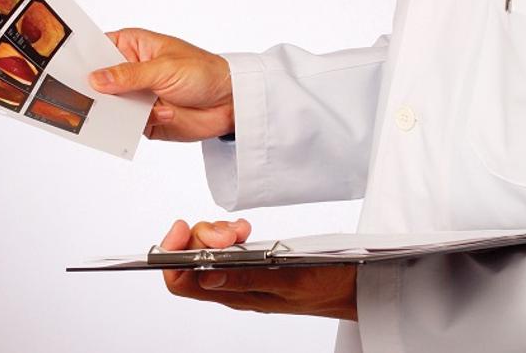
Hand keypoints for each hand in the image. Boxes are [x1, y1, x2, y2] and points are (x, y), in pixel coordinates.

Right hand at [89, 28, 233, 141]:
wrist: (231, 102)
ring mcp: (135, 97)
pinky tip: (149, 119)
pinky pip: (125, 127)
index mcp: (131, 47)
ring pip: (108, 107)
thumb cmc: (203, 72)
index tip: (61, 67)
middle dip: (89, 90)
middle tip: (76, 96)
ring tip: (112, 113)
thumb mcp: (164, 68)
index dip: (80, 57)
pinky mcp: (143, 121)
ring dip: (112, 112)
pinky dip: (131, 126)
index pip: (97, 49)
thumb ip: (129, 76)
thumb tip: (95, 79)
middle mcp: (129, 72)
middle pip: (97, 81)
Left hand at [161, 220, 357, 320]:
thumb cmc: (327, 285)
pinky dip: (230, 231)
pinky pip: (226, 245)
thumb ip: (246, 277)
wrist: (354, 284)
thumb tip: (204, 275)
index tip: (182, 229)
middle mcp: (231, 286)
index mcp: (236, 295)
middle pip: (190, 259)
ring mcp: (240, 274)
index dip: (171, 255)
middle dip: (201, 236)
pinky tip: (245, 230)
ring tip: (240, 230)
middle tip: (231, 232)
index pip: (180, 282)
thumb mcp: (289, 278)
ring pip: (206, 248)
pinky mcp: (251, 262)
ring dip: (216, 231)